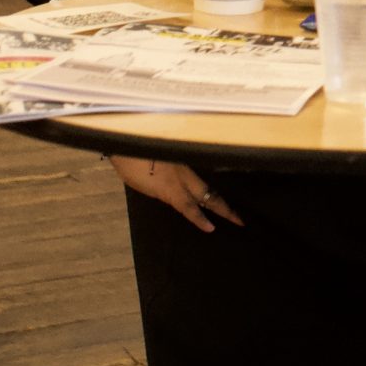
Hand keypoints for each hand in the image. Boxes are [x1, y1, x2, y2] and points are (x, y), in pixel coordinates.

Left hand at [112, 156, 243, 232]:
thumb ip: (162, 193)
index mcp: (171, 185)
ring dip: (216, 196)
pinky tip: (204, 187)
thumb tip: (174, 197)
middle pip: (208, 194)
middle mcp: (183, 174)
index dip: (201, 219)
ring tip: (226, 206)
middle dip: (224, 208)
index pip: (190, 207)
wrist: (126, 136)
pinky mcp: (180, 156)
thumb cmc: (129, 164)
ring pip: (205, 183)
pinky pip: (196, 174)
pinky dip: (203, 184)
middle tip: (239, 219)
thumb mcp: (143, 186)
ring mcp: (184, 163)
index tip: (212, 228)